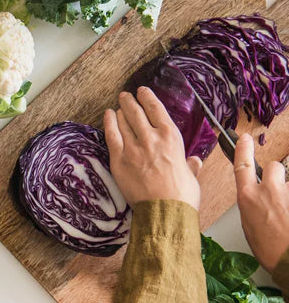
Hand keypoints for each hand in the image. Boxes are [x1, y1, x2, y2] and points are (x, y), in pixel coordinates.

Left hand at [103, 88, 202, 208]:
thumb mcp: (191, 176)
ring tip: (118, 106)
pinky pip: (111, 136)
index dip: (148, 98)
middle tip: (125, 96)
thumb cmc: (182, 195)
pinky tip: (108, 115)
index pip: (157, 110)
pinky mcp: (119, 160)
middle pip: (137, 113)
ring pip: (123, 122)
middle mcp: (151, 138)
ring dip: (120, 111)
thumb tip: (194, 162)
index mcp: (172, 138)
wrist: (164, 210)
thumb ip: (190, 166)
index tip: (142, 91)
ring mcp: (133, 148)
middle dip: (130, 101)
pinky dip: (109, 123)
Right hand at [234, 133, 288, 272]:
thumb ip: (253, 207)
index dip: (244, 150)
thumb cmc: (270, 250)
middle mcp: (268, 190)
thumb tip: (258, 201)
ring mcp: (288, 193)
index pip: (243, 165)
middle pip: (275, 168)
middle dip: (278, 176)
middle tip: (280, 193)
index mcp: (248, 197)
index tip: (245, 139)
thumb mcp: (250, 227)